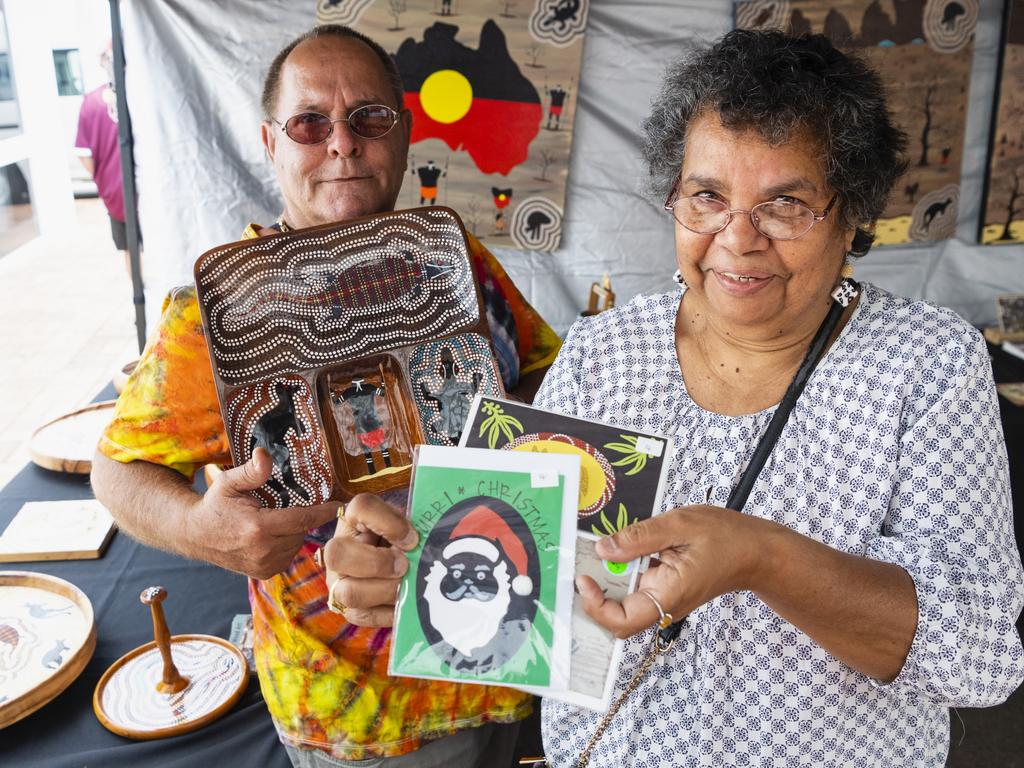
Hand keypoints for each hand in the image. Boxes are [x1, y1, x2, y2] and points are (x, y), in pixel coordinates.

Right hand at [188, 448, 338, 579]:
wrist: (194, 535)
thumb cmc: (214, 505)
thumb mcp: (229, 482)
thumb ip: (251, 471)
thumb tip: (265, 454)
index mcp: (258, 528)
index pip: (303, 519)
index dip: (323, 512)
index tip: (339, 505)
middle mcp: (263, 551)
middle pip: (302, 531)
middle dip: (303, 518)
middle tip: (292, 505)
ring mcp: (263, 565)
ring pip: (297, 545)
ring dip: (295, 532)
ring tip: (278, 519)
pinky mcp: (263, 573)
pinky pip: (288, 555)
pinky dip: (287, 544)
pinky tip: (273, 534)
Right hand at [323, 493, 418, 626]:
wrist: (400, 567)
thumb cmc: (403, 541)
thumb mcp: (406, 526)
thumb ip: (412, 528)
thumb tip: (420, 545)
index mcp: (354, 519)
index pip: (361, 507)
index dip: (389, 523)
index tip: (412, 538)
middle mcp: (337, 550)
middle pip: (337, 554)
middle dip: (377, 563)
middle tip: (404, 566)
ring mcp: (338, 583)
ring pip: (349, 592)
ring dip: (386, 590)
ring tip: (406, 585)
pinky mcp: (349, 610)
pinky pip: (365, 617)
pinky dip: (390, 611)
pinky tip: (405, 601)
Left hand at [575, 505, 771, 638]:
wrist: (755, 551)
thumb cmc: (726, 537)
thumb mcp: (679, 525)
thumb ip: (639, 538)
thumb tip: (604, 548)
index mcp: (669, 594)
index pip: (622, 620)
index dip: (596, 605)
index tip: (584, 578)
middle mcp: (663, 604)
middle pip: (616, 614)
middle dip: (596, 590)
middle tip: (584, 560)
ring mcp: (663, 598)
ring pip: (623, 600)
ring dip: (608, 577)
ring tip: (600, 550)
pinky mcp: (664, 588)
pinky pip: (635, 586)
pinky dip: (622, 570)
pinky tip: (619, 549)